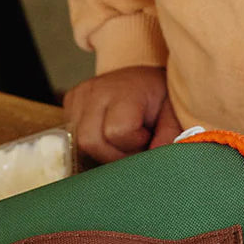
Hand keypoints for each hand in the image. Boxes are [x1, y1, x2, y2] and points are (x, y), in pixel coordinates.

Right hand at [64, 65, 181, 164]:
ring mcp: (78, 95)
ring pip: (78, 144)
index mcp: (124, 90)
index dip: (133, 144)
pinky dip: (92, 142)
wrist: (146, 78)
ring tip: (121, 138)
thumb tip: (156, 165)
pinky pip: (73, 137)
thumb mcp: (173, 115)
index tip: (146, 135)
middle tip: (133, 145)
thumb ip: (168, 137)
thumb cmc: (161, 97)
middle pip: (89, 142)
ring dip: (102, 150)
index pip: (115, 132)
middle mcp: (95, 89)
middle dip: (113, 154)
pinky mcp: (70, 102)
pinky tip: (107, 133)